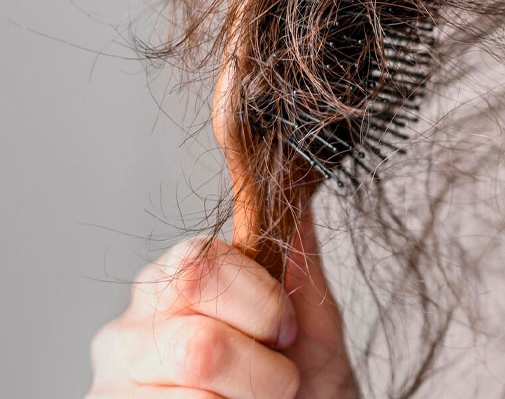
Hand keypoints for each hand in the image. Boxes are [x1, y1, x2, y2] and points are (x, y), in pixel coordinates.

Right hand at [87, 211, 358, 397]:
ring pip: (192, 393)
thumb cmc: (302, 391)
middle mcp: (130, 330)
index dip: (263, 305)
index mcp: (176, 284)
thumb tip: (293, 203)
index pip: (203, 263)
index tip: (286, 334)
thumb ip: (300, 272)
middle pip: (199, 344)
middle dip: (260, 373)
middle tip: (277, 383)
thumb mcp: (313, 332)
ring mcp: (113, 385)